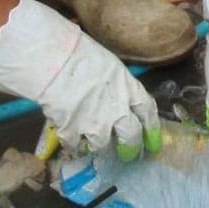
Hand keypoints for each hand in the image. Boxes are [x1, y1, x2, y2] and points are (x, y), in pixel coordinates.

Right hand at [0, 0, 159, 159]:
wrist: (55, 62)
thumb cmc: (81, 54)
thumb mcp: (109, 66)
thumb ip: (117, 85)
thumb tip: (115, 94)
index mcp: (129, 88)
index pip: (148, 112)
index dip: (152, 129)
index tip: (153, 141)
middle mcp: (118, 110)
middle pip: (131, 135)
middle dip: (131, 147)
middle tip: (128, 154)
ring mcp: (96, 124)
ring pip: (103, 145)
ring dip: (100, 145)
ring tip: (94, 144)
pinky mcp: (73, 132)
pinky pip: (75, 146)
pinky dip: (74, 145)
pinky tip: (71, 142)